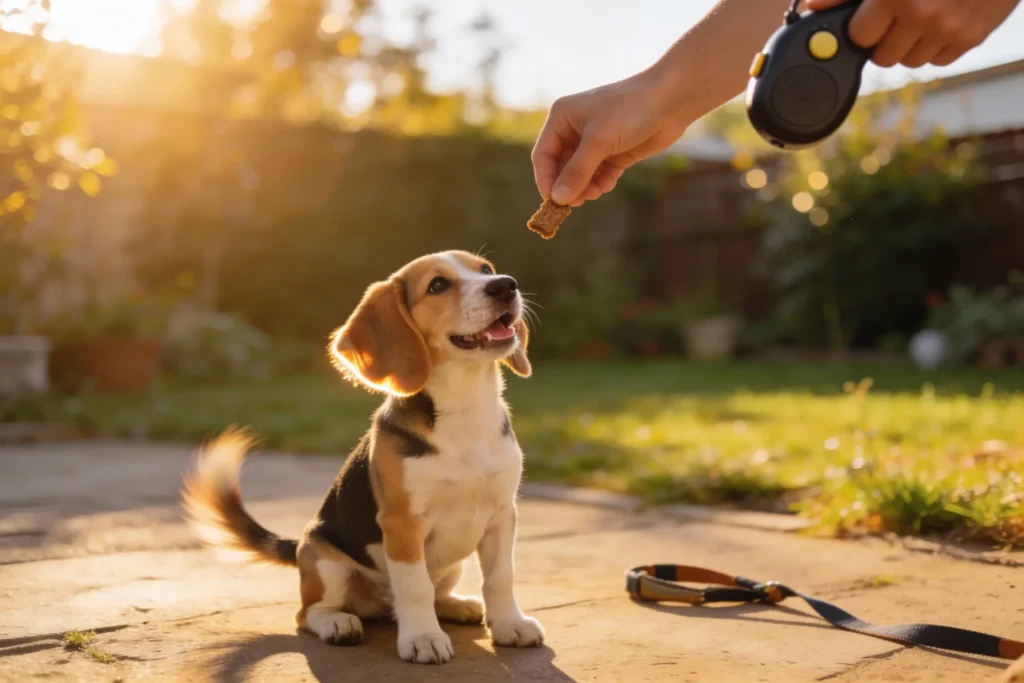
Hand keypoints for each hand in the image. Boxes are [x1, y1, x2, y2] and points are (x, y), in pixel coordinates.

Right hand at [531, 69, 689, 206]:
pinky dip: (601, 182)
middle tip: (577, 202)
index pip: (543, 154)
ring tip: (596, 193)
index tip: (553, 201)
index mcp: (562, 117)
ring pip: (581, 173)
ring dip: (585, 187)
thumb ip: (577, 171)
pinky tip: (608, 185)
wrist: (670, 99)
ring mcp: (596, 141)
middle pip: (561, 167)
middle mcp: (575, 129)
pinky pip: (600, 174)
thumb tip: (558, 199)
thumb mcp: (598, 141)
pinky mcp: (615, 151)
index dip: (546, 179)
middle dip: (569, 185)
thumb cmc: (629, 111)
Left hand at [808, 0, 1019, 67]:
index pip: (859, 38)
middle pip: (882, 58)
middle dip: (883, 39)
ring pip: (909, 62)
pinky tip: (940, 20)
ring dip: (908, 44)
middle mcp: (922, 16)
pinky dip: (934, 45)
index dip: (862, 27)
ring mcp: (949, 30)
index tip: (868, 17)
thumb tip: (813, 7)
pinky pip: (937, 60)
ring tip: (920, 14)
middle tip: (895, 15)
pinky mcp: (971, 38)